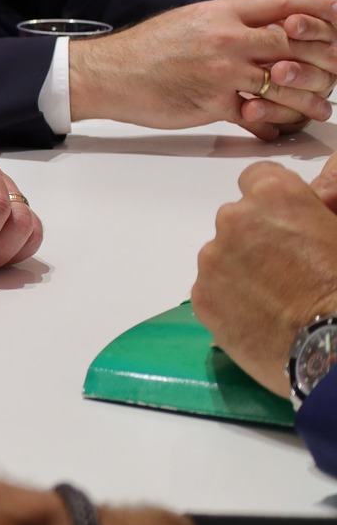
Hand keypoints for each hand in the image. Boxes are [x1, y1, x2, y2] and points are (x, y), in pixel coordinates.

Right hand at [68, 0, 336, 140]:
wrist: (107, 74)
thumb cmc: (145, 50)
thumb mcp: (189, 20)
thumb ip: (228, 18)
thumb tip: (265, 17)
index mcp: (220, 12)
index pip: (281, 4)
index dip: (317, 9)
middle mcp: (225, 38)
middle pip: (294, 43)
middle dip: (325, 57)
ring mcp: (221, 71)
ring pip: (285, 83)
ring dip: (310, 97)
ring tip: (322, 107)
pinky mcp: (213, 102)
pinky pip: (258, 116)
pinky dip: (274, 125)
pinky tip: (283, 128)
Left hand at [191, 160, 336, 397]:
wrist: (336, 347)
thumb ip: (314, 214)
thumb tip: (307, 214)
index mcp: (274, 195)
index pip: (258, 177)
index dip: (275, 202)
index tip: (287, 223)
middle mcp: (234, 218)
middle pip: (238, 219)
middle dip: (257, 238)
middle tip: (288, 270)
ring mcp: (213, 258)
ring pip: (222, 255)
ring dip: (241, 269)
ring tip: (276, 300)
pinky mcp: (201, 296)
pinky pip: (213, 289)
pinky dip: (230, 300)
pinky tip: (260, 319)